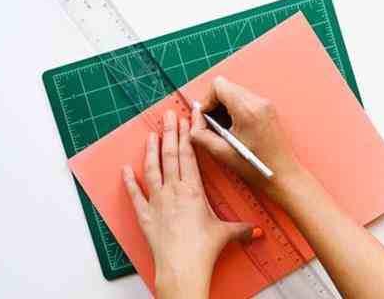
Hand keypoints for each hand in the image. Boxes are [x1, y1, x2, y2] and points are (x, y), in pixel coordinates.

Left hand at [123, 110, 256, 298]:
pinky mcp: (145, 214)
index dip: (188, 135)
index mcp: (193, 189)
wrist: (182, 268)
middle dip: (170, 132)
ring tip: (152, 133)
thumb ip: (241, 229)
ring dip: (151, 149)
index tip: (187, 120)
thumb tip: (258, 231)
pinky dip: (129, 181)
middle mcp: (174, 190)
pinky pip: (135, 193)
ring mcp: (157, 200)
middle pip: (170, 155)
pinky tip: (125, 169)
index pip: (189, 155)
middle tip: (169, 115)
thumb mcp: (225, 234)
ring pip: (152, 168)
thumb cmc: (202, 249)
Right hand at [190, 76, 305, 202]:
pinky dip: (235, 110)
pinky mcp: (268, 108)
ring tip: (226, 130)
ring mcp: (265, 103)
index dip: (207, 100)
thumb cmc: (256, 168)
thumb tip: (194, 116)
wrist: (284, 175)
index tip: (206, 118)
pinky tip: (236, 130)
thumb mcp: (221, 153)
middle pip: (226, 87)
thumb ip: (200, 133)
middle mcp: (258, 101)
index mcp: (247, 109)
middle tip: (214, 126)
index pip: (219, 85)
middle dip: (215, 104)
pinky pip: (244, 99)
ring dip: (225, 107)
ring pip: (234, 92)